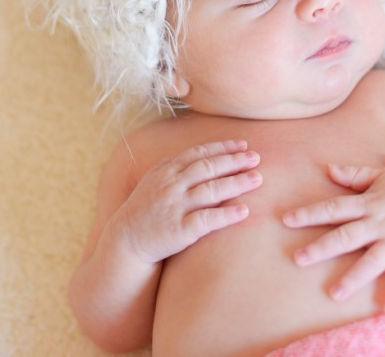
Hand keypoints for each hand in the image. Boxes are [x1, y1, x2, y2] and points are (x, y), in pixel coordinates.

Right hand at [114, 140, 262, 264]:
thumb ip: (177, 166)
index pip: (199, 153)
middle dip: (234, 161)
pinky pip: (207, 220)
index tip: (244, 145)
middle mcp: (171, 185)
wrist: (126, 240)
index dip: (223, 148)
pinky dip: (226, 215)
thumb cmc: (146, 208)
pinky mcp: (179, 230)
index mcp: (167, 171)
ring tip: (258, 179)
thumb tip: (205, 153)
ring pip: (211, 190)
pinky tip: (244, 212)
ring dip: (237, 183)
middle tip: (257, 158)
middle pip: (208, 168)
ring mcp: (175, 207)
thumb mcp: (155, 180)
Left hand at [281, 163, 384, 312]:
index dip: (309, 213)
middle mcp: (381, 220)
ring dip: (353, 277)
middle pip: (347, 235)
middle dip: (322, 247)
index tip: (285, 220)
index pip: (333, 208)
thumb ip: (354, 174)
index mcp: (369, 202)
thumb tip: (327, 169)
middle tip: (297, 259)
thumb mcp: (382, 173)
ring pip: (373, 259)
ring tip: (334, 294)